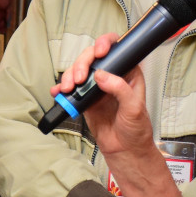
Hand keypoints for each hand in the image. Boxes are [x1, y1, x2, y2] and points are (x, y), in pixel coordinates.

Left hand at [0, 0, 10, 32]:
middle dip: (4, 30)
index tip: (13, 31)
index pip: (8, 20)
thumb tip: (12, 22)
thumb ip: (10, 14)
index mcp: (5, 10)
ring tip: (2, 36)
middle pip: (2, 25)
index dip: (10, 26)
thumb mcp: (9, 4)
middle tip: (8, 35)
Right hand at [51, 33, 155, 163]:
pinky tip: (59, 93)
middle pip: (91, 57)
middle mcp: (111, 76)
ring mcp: (96, 87)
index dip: (105, 45)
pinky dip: (62, 89)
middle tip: (79, 78)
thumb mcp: (134, 108)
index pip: (116, 50)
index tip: (99, 53)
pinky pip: (71, 89)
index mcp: (128, 73)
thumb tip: (101, 75)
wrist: (125, 151)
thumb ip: (120, 88)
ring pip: (79, 71)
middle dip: (81, 64)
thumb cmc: (136, 130)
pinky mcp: (85, 98)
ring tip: (67, 88)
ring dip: (69, 76)